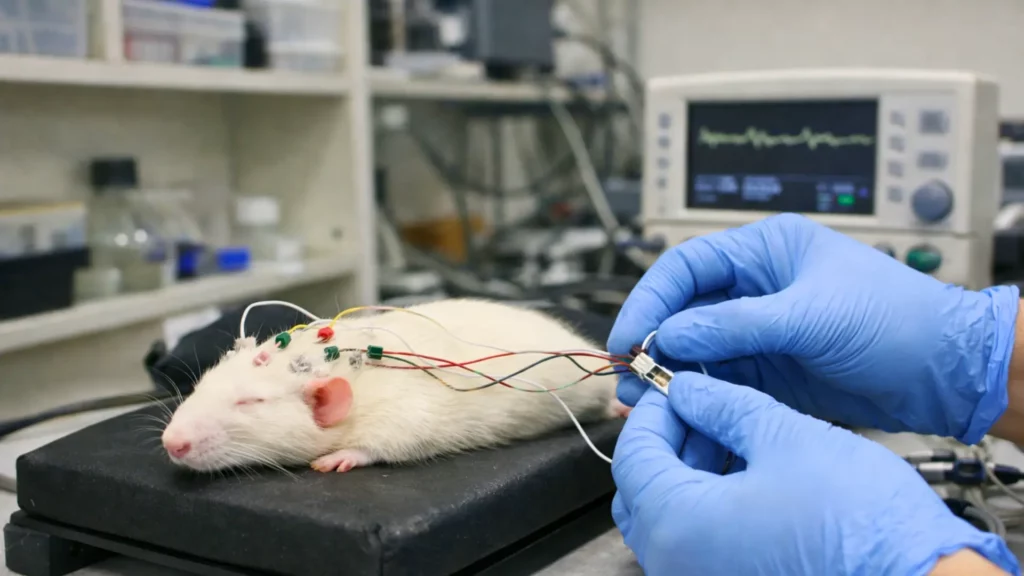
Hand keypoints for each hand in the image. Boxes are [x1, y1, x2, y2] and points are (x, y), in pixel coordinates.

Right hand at [608, 213, 1019, 443]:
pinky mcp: (768, 370)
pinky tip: (675, 410)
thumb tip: (672, 335)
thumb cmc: (896, 319)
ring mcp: (760, 331)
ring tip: (642, 402)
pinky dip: (693, 394)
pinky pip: (718, 380)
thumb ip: (736, 325)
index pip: (687, 267)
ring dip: (667, 374)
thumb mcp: (810, 316)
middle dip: (653, 343)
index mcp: (765, 252)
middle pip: (684, 311)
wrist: (945, 372)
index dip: (651, 300)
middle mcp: (755, 288)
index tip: (629, 336)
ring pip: (696, 350)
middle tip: (629, 376)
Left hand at [611, 372, 1020, 575]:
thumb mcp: (786, 438)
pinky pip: (697, 543)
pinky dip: (709, 505)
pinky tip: (747, 474)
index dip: (654, 409)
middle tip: (704, 407)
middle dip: (670, 440)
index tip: (678, 385)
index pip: (633, 454)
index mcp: (678, 526)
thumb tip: (688, 390)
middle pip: (643, 487)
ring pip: (669, 517)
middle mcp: (676, 565)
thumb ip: (723, 407)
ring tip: (733, 435)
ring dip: (690, 471)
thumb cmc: (863, 525)